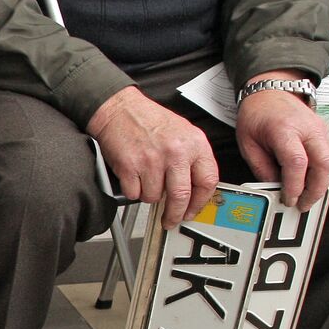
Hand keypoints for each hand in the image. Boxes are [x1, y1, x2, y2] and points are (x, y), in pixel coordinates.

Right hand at [87, 87, 218, 228]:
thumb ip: (192, 159)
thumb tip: (194, 191)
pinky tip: (133, 175)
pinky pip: (134, 193)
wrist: (120, 109)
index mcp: (194, 143)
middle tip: (170, 219)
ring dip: (148, 194)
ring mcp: (152, 160)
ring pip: (154, 196)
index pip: (207, 181)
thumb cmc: (149, 120)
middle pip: (181, 196)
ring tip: (145, 177)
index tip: (192, 211)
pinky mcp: (130, 166)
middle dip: (175, 213)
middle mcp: (175, 151)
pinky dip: (132, 190)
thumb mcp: (183, 133)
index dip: (200, 202)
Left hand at [235, 71, 328, 211]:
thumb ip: (261, 168)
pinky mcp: (328, 134)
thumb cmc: (257, 116)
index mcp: (285, 129)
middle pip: (324, 165)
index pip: (297, 162)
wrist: (271, 93)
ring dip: (320, 184)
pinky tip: (308, 180)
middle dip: (316, 190)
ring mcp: (322, 130)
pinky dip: (321, 172)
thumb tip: (274, 190)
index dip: (295, 185)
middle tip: (302, 204)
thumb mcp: (248, 143)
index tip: (289, 199)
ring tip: (304, 196)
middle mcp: (308, 129)